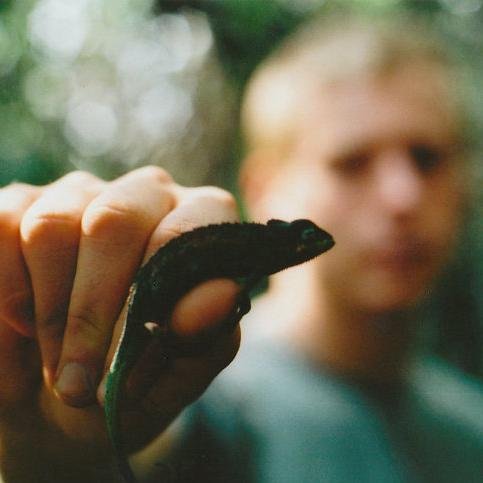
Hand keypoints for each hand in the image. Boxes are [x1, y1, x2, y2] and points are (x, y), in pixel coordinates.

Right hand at [0, 167, 240, 479]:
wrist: (60, 401)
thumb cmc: (132, 380)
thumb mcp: (177, 373)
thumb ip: (207, 336)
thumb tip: (223, 297)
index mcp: (197, 225)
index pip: (188, 231)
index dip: (156, 294)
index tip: (129, 361)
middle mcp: (145, 195)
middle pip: (115, 221)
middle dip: (90, 311)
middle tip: (78, 383)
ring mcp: (81, 194)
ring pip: (51, 228)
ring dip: (48, 314)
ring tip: (56, 364)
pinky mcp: (23, 204)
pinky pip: (3, 230)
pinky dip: (6, 296)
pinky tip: (21, 328)